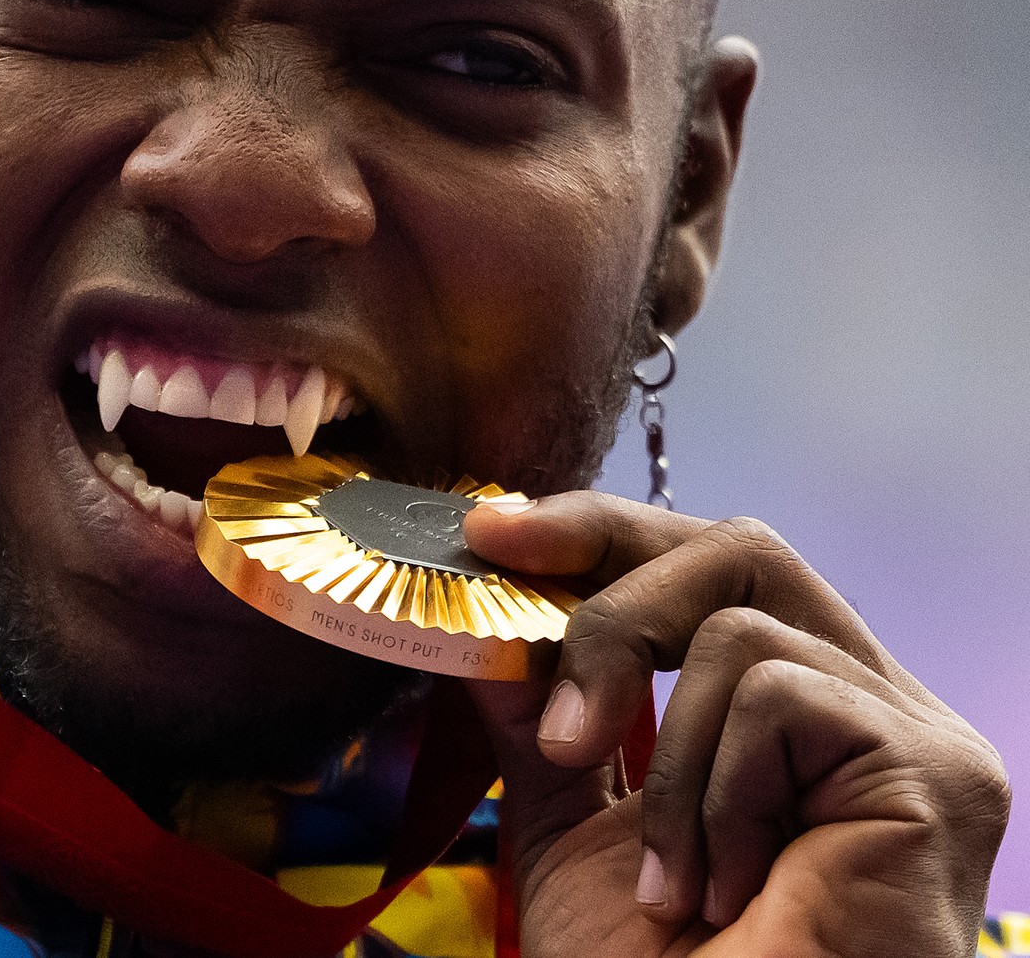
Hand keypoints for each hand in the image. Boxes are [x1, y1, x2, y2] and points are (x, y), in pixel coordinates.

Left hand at [460, 492, 1008, 957]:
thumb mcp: (570, 831)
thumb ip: (541, 720)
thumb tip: (487, 617)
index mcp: (795, 718)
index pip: (711, 569)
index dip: (600, 535)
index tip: (491, 532)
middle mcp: (869, 707)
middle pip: (742, 553)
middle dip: (615, 605)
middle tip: (558, 709)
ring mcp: (911, 736)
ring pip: (742, 626)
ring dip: (668, 767)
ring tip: (676, 884)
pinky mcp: (932, 771)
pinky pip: (780, 698)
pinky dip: (719, 795)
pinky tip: (733, 887)